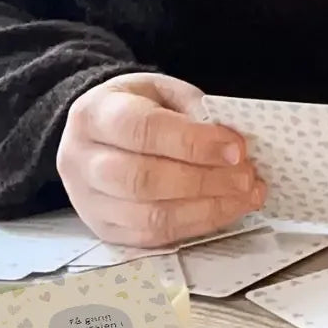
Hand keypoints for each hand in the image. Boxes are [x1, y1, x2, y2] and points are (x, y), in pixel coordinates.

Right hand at [57, 72, 264, 247]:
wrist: (95, 133)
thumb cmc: (135, 107)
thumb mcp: (161, 90)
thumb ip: (193, 110)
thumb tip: (231, 145)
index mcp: (95, 115)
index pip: (143, 131)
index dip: (193, 142)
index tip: (236, 148)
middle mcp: (82, 161)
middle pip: (143, 180)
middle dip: (204, 180)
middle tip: (246, 176)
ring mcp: (88, 202)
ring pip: (149, 217)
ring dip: (206, 209)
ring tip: (244, 195)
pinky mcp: (104, 230)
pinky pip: (153, 237)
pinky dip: (196, 226)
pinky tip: (225, 210)